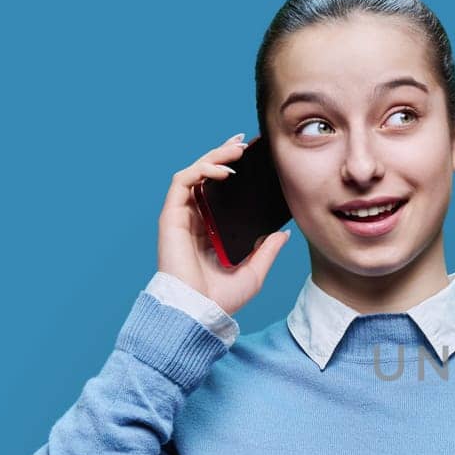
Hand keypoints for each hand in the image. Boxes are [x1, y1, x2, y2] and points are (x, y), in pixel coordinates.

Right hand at [157, 133, 292, 317]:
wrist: (201, 311)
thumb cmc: (221, 298)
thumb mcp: (254, 271)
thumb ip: (267, 250)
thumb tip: (283, 233)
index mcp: (211, 230)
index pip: (219, 191)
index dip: (232, 170)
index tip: (251, 158)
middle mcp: (195, 220)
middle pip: (206, 177)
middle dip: (223, 155)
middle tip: (243, 144)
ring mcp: (182, 217)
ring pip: (194, 173)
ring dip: (213, 157)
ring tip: (236, 150)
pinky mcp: (171, 216)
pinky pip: (182, 182)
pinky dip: (201, 169)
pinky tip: (223, 170)